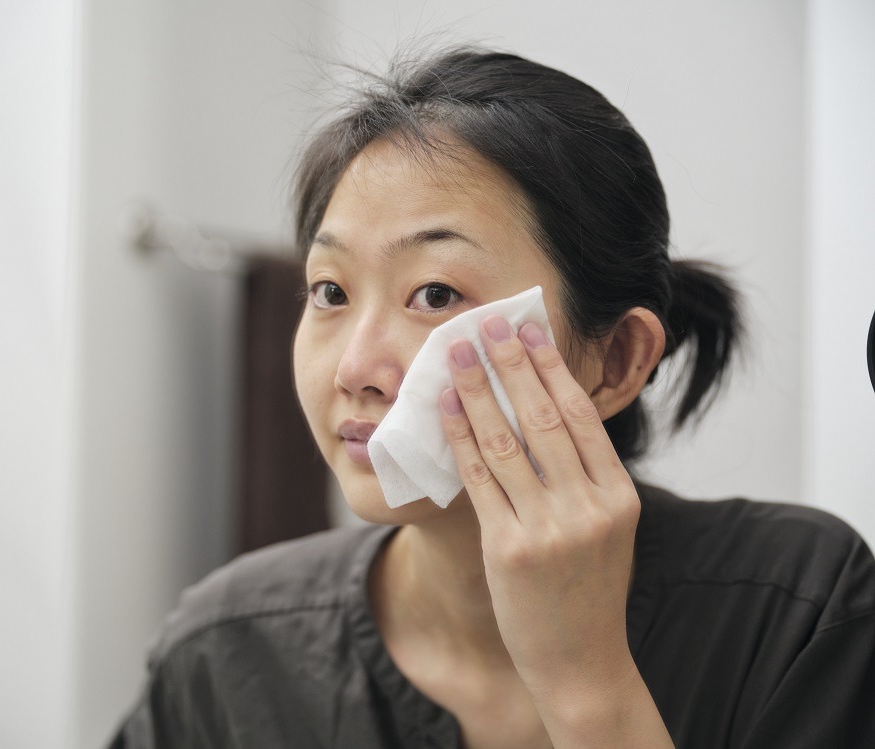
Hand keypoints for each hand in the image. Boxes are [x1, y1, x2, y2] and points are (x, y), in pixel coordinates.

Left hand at [440, 315, 668, 744]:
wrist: (581, 663)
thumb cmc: (588, 590)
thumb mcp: (607, 530)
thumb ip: (587, 478)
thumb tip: (549, 412)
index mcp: (620, 496)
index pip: (582, 417)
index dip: (552, 368)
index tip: (529, 330)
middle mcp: (590, 507)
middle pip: (544, 418)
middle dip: (510, 364)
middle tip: (486, 323)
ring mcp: (550, 529)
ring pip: (506, 441)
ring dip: (476, 390)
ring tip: (455, 354)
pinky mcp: (510, 550)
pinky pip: (479, 480)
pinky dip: (459, 437)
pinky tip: (444, 408)